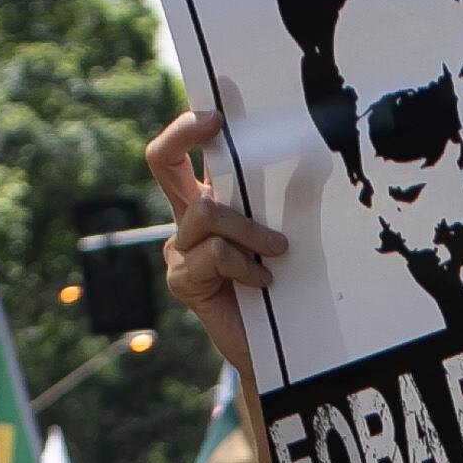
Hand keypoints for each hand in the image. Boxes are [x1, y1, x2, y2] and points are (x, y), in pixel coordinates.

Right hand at [144, 110, 287, 381]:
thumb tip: (302, 162)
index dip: (187, 127)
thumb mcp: (273, 237)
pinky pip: (214, 254)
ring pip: (207, 214)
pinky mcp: (182, 280)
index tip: (215, 113)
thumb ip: (270, 207)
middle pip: (160, 162)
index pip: (181, 154)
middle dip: (182, 133)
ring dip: (250, 230)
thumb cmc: (280, 287)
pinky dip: (245, 264)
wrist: (273, 349)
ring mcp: (179, 251)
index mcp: (205, 202)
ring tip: (278, 251)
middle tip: (213, 121)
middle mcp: (185, 220)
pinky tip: (262, 282)